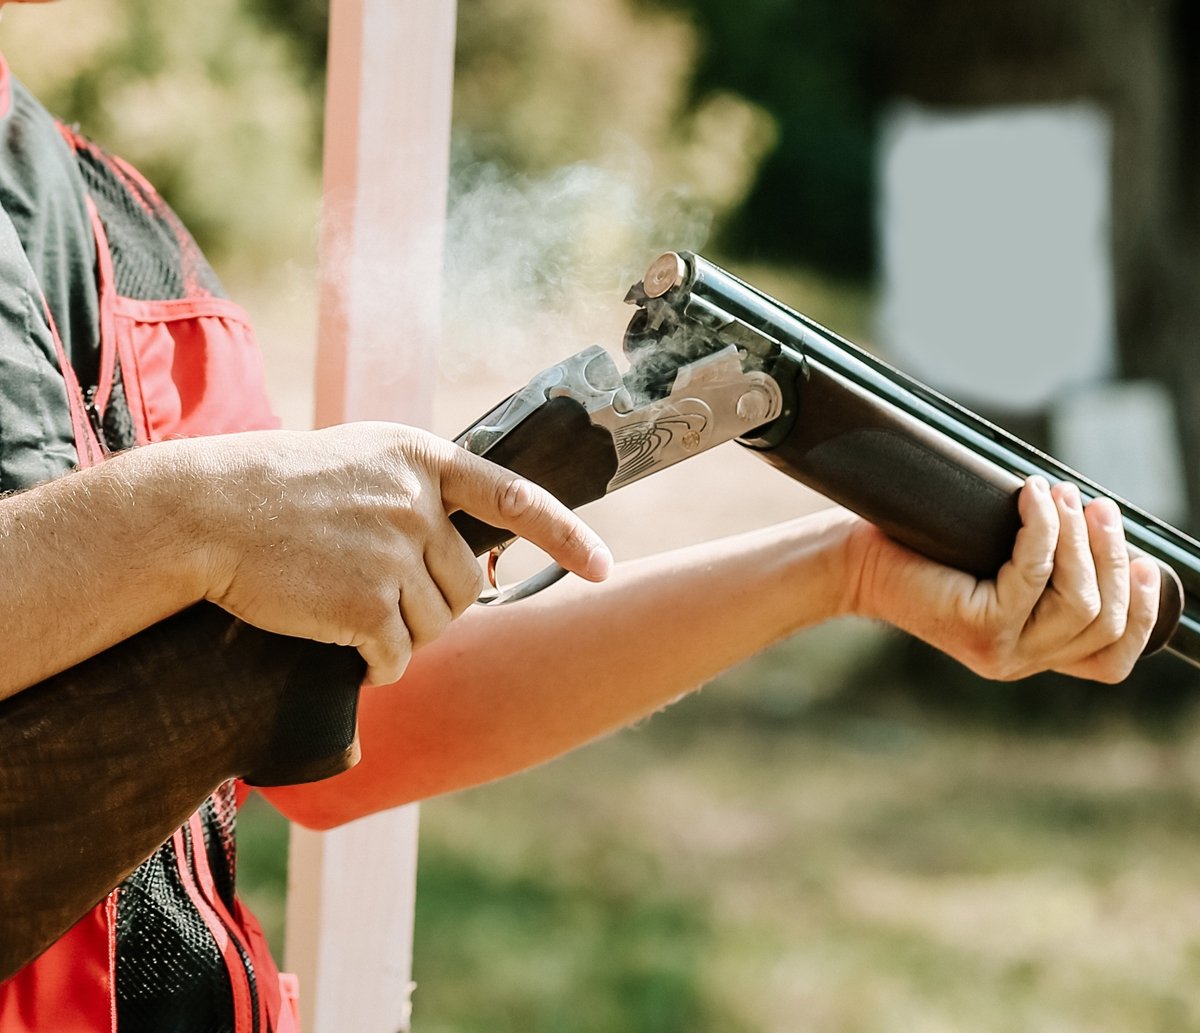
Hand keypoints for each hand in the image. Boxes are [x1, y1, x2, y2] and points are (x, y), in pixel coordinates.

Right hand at [175, 423, 611, 684]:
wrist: (204, 511)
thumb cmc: (279, 488)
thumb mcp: (362, 463)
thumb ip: (422, 496)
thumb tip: (478, 565)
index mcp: (422, 459)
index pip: (515, 499)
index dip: (566, 537)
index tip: (602, 568)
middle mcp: (417, 501)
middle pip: (466, 584)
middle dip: (435, 604)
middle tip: (382, 597)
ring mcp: (391, 551)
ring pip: (434, 624)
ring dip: (400, 633)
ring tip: (348, 607)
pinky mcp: (362, 602)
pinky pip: (395, 656)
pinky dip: (376, 664)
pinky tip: (343, 645)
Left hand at [845, 476, 1161, 681]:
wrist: (856, 563)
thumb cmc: (925, 553)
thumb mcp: (996, 565)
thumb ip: (1045, 569)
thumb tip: (1102, 528)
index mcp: (1032, 654)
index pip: (1110, 660)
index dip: (1142, 613)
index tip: (1146, 563)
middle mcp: (1019, 662)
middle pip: (1104, 620)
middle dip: (1112, 557)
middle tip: (1099, 506)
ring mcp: (1000, 651)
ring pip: (1078, 601)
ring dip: (1082, 540)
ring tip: (1065, 494)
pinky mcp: (977, 627)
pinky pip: (1034, 575)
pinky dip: (1043, 529)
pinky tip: (1032, 496)